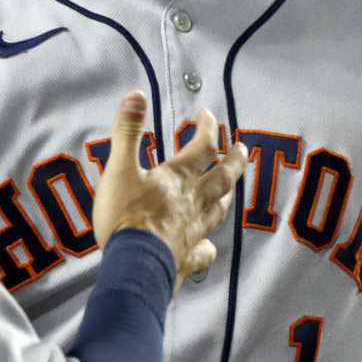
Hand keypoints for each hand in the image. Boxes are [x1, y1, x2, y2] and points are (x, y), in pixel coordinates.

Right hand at [90, 93, 246, 283]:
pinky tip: (207, 246)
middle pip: (222, 178)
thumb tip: (135, 95)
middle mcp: (193, 203)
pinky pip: (204, 252)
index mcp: (178, 179)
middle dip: (234, 161)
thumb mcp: (119, 168)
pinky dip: (208, 247)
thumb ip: (127, 131)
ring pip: (217, 212)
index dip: (208, 128)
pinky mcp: (188, 259)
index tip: (207, 115)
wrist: (133, 266)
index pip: (203, 147)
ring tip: (229, 191)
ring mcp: (193, 232)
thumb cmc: (125, 217)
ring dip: (225, 197)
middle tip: (242, 149)